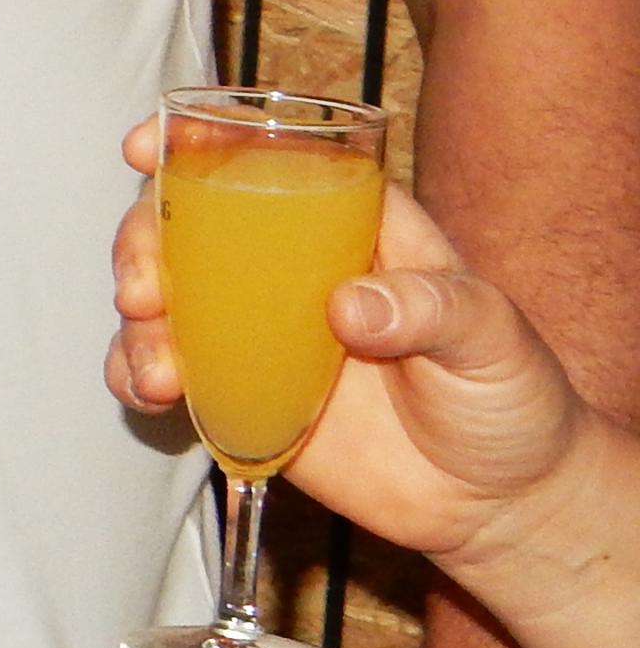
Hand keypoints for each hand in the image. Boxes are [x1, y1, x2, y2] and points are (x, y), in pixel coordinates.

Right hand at [107, 126, 593, 575]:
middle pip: (187, 221)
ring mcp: (257, 329)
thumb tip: (347, 306)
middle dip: (141, 242)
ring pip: (164, 295)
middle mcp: (289, 267)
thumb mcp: (492, 338)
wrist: (500, 504)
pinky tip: (150, 393)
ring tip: (158, 373)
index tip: (148, 149)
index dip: (197, 142)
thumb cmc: (511, 400)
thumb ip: (429, 309)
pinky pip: (169, 369)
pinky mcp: (241, 390)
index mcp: (348, 224)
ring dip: (136, 321)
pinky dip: (136, 373)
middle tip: (142, 291)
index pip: (264, 158)